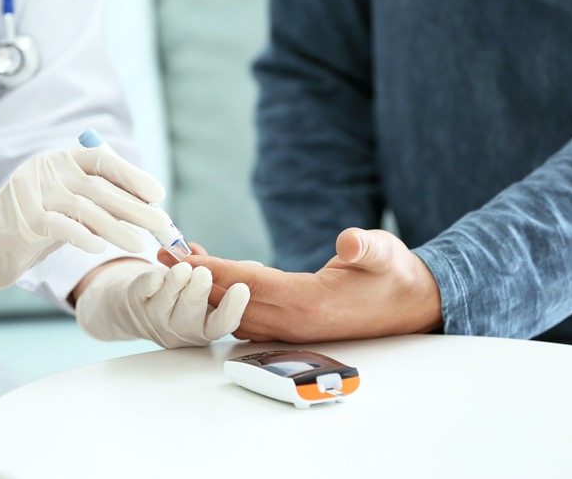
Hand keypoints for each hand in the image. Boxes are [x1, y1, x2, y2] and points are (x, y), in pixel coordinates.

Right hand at [0, 146, 170, 313]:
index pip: (103, 160)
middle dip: (135, 207)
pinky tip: (100, 249)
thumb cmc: (37, 225)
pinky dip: (84, 237)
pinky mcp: (24, 218)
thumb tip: (149, 209)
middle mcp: (48, 170)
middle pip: (99, 187)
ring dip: (117, 228)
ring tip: (139, 245)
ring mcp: (33, 192)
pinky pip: (61, 226)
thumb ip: (100, 200)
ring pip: (85, 209)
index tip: (158, 194)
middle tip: (162, 224)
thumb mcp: (69, 205)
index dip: (133, 176)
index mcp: (62, 160)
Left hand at [74, 260, 249, 347]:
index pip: (223, 323)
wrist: (139, 304)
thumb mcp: (207, 290)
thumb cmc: (182, 294)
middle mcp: (182, 329)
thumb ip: (225, 277)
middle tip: (203, 274)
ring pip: (166, 303)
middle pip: (192, 315)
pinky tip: (156, 275)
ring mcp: (156, 318)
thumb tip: (255, 268)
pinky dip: (150, 281)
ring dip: (176, 282)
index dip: (232, 309)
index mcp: (206, 326)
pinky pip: (143, 292)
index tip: (242, 289)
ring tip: (183, 266)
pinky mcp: (135, 303)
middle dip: (198, 293)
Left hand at [176, 228, 442, 342]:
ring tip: (178, 262)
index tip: (182, 257)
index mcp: (310, 303)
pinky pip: (247, 314)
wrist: (411, 306)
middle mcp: (294, 321)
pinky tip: (213, 279)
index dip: (214, 270)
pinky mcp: (292, 326)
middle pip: (231, 300)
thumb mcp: (385, 253)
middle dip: (194, 279)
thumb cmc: (394, 276)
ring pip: (235, 310)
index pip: (249, 285)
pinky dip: (224, 296)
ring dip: (205, 288)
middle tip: (161, 256)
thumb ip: (365, 247)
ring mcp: (291, 328)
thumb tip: (348, 243)